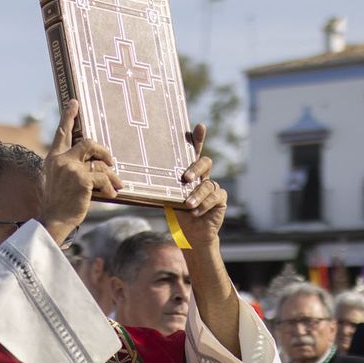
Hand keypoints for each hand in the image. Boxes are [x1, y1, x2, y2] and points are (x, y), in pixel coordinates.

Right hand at [39, 99, 123, 245]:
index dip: (69, 117)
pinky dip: (110, 186)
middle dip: (103, 151)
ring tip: (116, 183)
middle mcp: (61, 160)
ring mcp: (71, 168)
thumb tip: (93, 162)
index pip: (62, 133)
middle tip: (110, 160)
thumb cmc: (58, 203)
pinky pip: (104, 177)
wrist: (53, 220)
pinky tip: (112, 194)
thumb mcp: (58, 180)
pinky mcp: (82, 179)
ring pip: (99, 161)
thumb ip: (69, 167)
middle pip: (87, 142)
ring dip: (111, 173)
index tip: (74, 102)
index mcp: (53, 158)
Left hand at [170, 125, 225, 246]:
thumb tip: (142, 179)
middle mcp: (203, 177)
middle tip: (186, 178)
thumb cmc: (178, 215)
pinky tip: (195, 212)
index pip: (194, 153)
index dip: (198, 139)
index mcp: (190, 173)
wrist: (191, 236)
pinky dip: (204, 205)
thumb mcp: (168, 199)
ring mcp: (213, 187)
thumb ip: (164, 188)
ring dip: (196, 195)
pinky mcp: (220, 199)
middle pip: (205, 162)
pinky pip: (215, 197)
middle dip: (196, 168)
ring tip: (187, 206)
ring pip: (208, 184)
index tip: (199, 126)